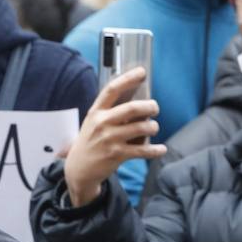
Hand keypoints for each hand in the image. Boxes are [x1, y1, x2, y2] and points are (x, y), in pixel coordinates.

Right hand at [62, 68, 166, 206]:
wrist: (79, 169)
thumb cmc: (91, 142)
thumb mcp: (94, 123)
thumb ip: (111, 112)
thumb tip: (139, 102)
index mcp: (96, 112)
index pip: (112, 90)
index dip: (128, 78)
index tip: (142, 71)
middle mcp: (102, 123)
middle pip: (133, 108)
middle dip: (150, 106)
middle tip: (154, 108)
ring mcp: (109, 139)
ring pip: (142, 128)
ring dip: (153, 127)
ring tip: (153, 128)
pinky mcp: (116, 155)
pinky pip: (143, 150)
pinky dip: (156, 150)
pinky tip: (161, 149)